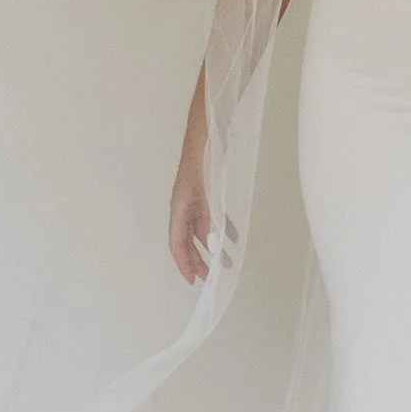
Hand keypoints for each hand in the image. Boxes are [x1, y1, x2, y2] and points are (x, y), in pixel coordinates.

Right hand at [169, 152, 235, 282]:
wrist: (207, 131)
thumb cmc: (203, 158)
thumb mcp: (208, 191)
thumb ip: (210, 218)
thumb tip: (213, 245)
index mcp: (179, 206)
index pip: (177, 242)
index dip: (183, 263)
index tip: (193, 280)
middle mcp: (184, 205)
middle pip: (187, 240)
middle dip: (198, 260)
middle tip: (210, 278)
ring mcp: (195, 199)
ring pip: (202, 230)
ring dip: (212, 246)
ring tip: (226, 262)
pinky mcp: (206, 191)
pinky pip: (213, 215)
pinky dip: (222, 227)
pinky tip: (233, 237)